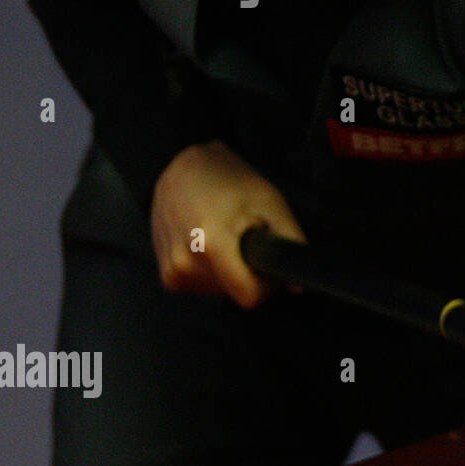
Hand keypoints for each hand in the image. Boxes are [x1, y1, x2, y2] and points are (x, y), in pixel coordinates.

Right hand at [150, 139, 305, 308]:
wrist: (183, 169)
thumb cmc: (228, 180)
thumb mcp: (270, 203)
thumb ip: (290, 242)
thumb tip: (297, 285)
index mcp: (209, 243)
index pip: (248, 296)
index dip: (266, 284)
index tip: (266, 262)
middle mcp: (184, 262)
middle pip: (235, 293)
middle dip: (246, 271)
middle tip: (243, 238)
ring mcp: (171, 271)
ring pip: (220, 291)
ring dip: (229, 270)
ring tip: (224, 236)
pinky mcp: (167, 275)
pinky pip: (204, 286)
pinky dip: (212, 270)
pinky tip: (209, 243)